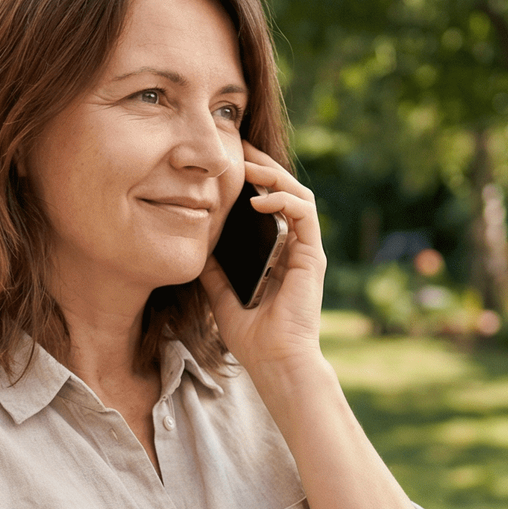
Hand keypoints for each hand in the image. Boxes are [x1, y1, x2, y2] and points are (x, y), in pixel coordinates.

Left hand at [200, 141, 325, 375]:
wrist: (275, 363)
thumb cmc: (253, 337)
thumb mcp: (221, 295)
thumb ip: (213, 269)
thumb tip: (194, 245)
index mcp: (276, 255)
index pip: (268, 206)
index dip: (251, 181)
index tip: (227, 163)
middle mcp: (295, 248)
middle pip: (284, 192)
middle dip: (262, 166)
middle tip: (237, 146)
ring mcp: (306, 251)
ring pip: (298, 195)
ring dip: (274, 175)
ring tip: (247, 164)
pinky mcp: (313, 257)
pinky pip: (304, 214)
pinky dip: (283, 200)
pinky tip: (257, 198)